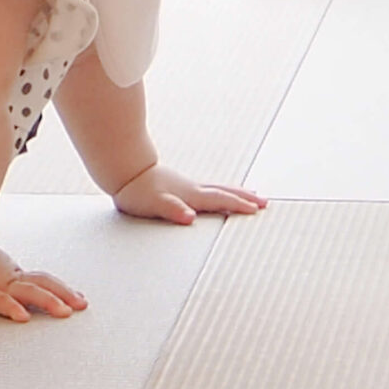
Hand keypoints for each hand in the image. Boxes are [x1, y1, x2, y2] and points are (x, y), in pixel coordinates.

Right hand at [0, 246, 87, 322]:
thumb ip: (13, 280)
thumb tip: (26, 292)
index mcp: (15, 275)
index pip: (44, 280)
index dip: (63, 288)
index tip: (80, 298)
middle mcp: (11, 280)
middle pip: (43, 284)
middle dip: (64, 294)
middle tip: (82, 305)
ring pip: (28, 293)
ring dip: (48, 302)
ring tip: (64, 312)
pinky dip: (12, 309)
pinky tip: (23, 317)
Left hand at [112, 162, 265, 225]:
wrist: (124, 170)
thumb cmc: (137, 191)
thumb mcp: (154, 204)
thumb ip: (173, 210)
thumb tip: (190, 218)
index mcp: (191, 195)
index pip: (220, 200)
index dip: (238, 205)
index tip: (256, 209)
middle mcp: (193, 188)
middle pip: (225, 191)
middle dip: (245, 197)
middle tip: (264, 202)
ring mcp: (187, 185)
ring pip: (218, 188)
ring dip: (236, 192)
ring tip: (250, 195)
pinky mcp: (179, 186)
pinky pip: (208, 189)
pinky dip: (220, 192)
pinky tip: (216, 195)